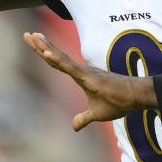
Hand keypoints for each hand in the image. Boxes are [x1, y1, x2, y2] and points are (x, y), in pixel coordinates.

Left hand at [22, 32, 154, 130]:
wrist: (134, 97)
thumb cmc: (118, 102)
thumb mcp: (96, 114)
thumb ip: (84, 118)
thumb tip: (74, 127)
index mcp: (80, 76)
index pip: (57, 62)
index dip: (45, 52)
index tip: (34, 42)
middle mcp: (80, 70)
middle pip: (55, 55)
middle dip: (40, 45)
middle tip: (26, 35)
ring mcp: (83, 71)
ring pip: (60, 58)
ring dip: (45, 47)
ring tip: (33, 37)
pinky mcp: (88, 76)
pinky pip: (69, 67)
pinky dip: (57, 60)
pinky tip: (46, 53)